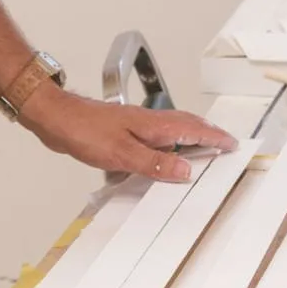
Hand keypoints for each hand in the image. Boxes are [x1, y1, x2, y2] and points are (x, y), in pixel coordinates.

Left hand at [18, 83, 234, 180]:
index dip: (214, 137)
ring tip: (201, 147)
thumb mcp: (122, 154)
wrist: (55, 117)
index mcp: (153, 125)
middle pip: (185, 124)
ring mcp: (134, 125)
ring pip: (171, 129)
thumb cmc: (83, 130)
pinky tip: (160, 153)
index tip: (231, 142)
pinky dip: (168, 142)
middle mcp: (147, 122)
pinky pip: (155, 136)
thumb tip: (185, 171)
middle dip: (207, 132)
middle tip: (223, 142)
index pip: (192, 129)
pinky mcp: (122, 130)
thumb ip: (154, 164)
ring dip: (189, 135)